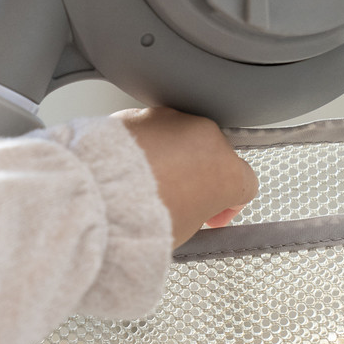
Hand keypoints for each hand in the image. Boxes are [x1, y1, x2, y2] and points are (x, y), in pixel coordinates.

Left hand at [117, 107, 257, 246]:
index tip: (213, 216)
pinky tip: (132, 172)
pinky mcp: (141, 113)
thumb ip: (200, 213)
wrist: (97, 197)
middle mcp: (206, 137)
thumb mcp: (186, 230)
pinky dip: (147, 149)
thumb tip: (193, 209)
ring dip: (173, 160)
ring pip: (183, 141)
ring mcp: (174, 120)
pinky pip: (152, 132)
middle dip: (200, 178)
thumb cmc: (141, 218)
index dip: (229, 205)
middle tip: (178, 204)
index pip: (246, 184)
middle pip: (214, 157)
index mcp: (227, 171)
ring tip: (149, 187)